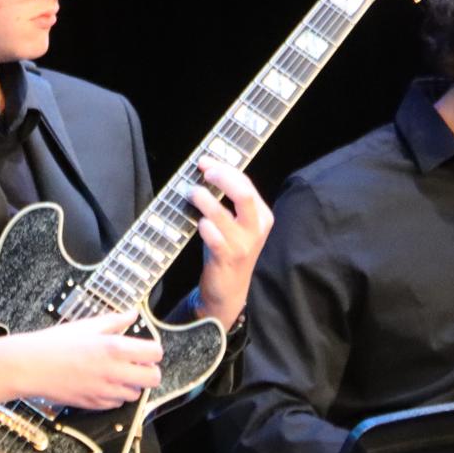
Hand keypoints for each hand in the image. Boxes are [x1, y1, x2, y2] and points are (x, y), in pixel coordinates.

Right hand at [0, 311, 162, 409]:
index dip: (152, 350)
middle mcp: (114, 371)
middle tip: (138, 364)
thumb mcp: (86, 326)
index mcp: (114, 348)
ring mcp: (104, 391)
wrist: (29, 367)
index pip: (155, 354)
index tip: (144, 348)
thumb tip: (132, 314)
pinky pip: (117, 403)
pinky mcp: (94, 404)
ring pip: (136, 394)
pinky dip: (115, 395)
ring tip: (118, 373)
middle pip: (153, 378)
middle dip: (149, 370)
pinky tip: (103, 383)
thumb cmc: (54, 344)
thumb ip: (114, 321)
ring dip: (132, 384)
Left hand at [189, 159, 272, 330]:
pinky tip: (199, 222)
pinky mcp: (227, 258)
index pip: (246, 184)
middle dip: (221, 177)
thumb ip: (230, 200)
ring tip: (191, 192)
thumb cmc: (228, 250)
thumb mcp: (237, 225)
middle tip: (203, 171)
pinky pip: (214, 236)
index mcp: (262, 216)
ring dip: (204, 199)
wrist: (229, 291)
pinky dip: (204, 225)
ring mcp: (243, 244)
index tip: (204, 162)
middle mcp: (256, 228)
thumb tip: (208, 169)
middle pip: (243, 194)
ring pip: (223, 214)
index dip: (225, 168)